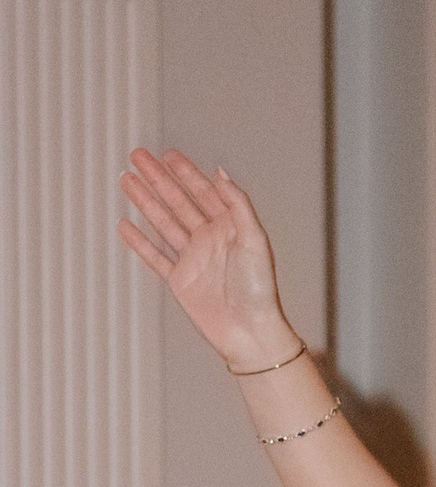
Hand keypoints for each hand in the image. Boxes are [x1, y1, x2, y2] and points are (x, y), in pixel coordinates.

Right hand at [116, 148, 302, 376]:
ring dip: (145, 201)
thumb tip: (219, 173)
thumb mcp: (255, 240)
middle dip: (158, 178)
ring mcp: (193, 260)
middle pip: (179, 201)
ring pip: (163, 223)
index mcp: (229, 228)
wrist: (249, 332)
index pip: (203, 192)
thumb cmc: (259, 290)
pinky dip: (139, 242)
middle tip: (137, 156)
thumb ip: (238, 204)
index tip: (167, 154)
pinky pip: (155, 257)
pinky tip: (125, 224)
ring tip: (126, 179)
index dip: (186, 172)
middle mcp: (210, 240)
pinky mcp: (180, 281)